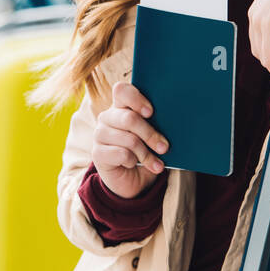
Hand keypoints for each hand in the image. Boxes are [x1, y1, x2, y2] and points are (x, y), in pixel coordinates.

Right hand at [90, 81, 168, 198]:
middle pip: (129, 118)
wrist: (131, 180)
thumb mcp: (151, 136)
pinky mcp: (97, 153)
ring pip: (129, 139)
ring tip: (156, 164)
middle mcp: (107, 117)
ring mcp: (100, 134)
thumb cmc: (144, 152)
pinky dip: (133, 162)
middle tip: (164, 147)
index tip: (151, 113)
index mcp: (120, 106)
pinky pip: (122, 154)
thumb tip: (172, 121)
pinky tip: (134, 165)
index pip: (121, 90)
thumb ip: (155, 124)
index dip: (136, 99)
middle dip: (150, 134)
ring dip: (146, 154)